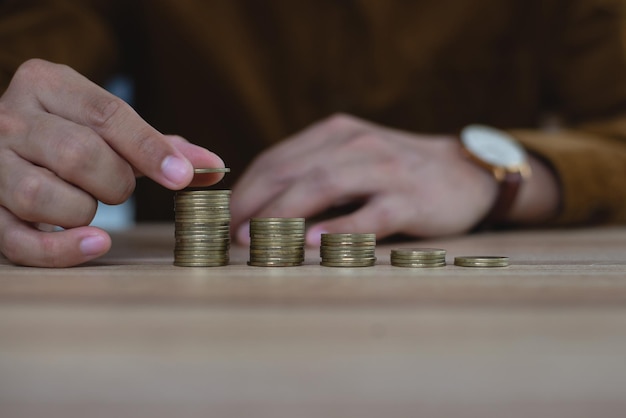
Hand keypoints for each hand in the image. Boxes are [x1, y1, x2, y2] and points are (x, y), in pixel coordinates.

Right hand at [0, 59, 223, 266]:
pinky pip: (18, 241)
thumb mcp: (110, 129)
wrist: (7, 145)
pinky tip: (96, 244)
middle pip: (77, 153)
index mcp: (46, 84)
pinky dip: (62, 250)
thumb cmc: (72, 135)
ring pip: (42, 194)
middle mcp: (10, 118)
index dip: (149, 148)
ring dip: (85, 210)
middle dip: (116, 181)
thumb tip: (214, 166)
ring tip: (91, 204)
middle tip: (120, 187)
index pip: (106, 114)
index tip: (182, 176)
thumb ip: (159, 146)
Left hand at [231, 114, 501, 244]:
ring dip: (282, 214)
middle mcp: (356, 144)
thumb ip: (313, 173)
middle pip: (292, 171)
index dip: (245, 190)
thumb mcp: (352, 159)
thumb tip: (258, 209)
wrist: (464, 173)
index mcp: (336, 132)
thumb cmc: (396, 172)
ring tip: (254, 240)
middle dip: (253, 204)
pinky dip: (338, 229)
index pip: (277, 159)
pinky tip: (312, 244)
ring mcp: (385, 169)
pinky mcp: (410, 199)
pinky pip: (369, 214)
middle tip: (228, 235)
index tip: (222, 218)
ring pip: (323, 186)